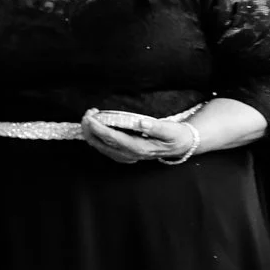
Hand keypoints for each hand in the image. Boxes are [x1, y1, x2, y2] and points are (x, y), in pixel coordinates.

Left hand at [81, 110, 195, 164]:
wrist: (181, 145)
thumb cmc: (176, 135)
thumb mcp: (171, 130)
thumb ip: (157, 127)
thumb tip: (141, 123)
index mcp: (140, 149)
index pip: (113, 139)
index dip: (99, 128)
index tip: (91, 117)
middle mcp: (130, 155)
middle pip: (102, 144)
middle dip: (90, 129)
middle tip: (88, 113)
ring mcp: (126, 156)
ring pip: (100, 147)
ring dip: (91, 132)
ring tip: (89, 116)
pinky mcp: (124, 154)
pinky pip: (104, 147)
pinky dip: (96, 136)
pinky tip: (94, 126)